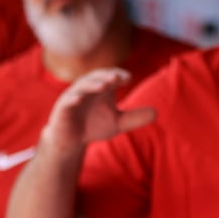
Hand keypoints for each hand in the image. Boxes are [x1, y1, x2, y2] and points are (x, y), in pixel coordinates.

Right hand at [39, 69, 156, 160]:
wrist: (71, 142)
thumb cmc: (93, 127)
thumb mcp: (117, 123)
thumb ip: (134, 117)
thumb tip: (157, 112)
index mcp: (100, 88)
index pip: (110, 76)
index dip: (118, 75)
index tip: (127, 79)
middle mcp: (87, 88)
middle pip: (96, 77)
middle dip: (106, 76)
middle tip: (116, 77)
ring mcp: (73, 96)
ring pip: (82, 86)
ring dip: (92, 84)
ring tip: (104, 86)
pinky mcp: (62, 108)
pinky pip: (66, 100)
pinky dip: (73, 98)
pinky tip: (80, 99)